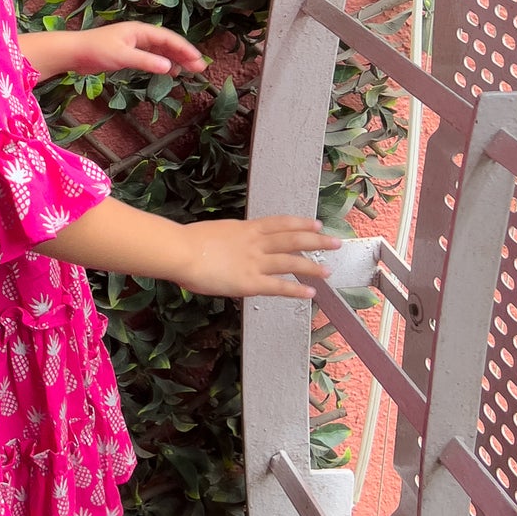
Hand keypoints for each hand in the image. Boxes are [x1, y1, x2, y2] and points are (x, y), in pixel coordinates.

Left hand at [25, 21, 206, 78]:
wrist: (74, 52)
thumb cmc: (96, 50)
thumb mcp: (123, 56)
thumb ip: (147, 62)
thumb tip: (170, 67)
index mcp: (140, 30)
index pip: (168, 38)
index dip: (185, 48)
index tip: (198, 59)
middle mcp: (139, 35)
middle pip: (167, 44)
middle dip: (185, 55)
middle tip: (200, 68)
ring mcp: (134, 44)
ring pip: (161, 51)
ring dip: (176, 60)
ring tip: (191, 71)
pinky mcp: (128, 53)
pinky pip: (152, 57)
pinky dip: (163, 63)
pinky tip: (171, 72)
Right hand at [176, 216, 338, 300]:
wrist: (180, 251)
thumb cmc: (188, 242)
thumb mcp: (214, 233)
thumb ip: (228, 240)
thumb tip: (228, 246)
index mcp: (245, 229)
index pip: (280, 223)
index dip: (300, 223)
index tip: (316, 223)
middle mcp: (255, 243)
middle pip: (293, 239)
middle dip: (317, 240)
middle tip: (335, 242)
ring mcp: (255, 262)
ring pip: (291, 262)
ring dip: (312, 266)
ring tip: (328, 270)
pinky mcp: (250, 283)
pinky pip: (278, 287)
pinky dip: (296, 290)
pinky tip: (310, 292)